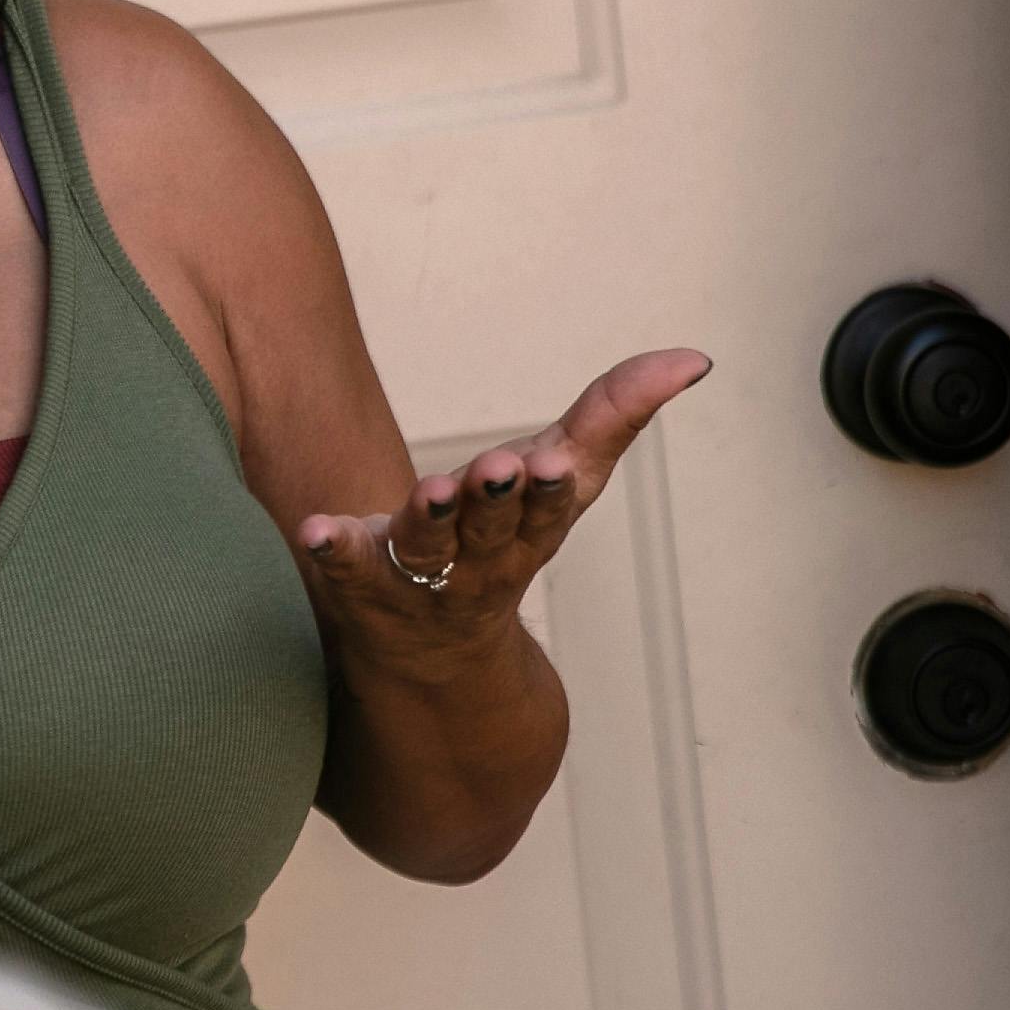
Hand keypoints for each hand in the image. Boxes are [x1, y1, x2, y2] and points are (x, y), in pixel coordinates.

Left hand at [295, 350, 712, 680]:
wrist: (437, 652)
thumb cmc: (505, 539)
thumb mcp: (564, 481)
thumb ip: (613, 414)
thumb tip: (692, 357)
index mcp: (533, 531)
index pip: (552, 509)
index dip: (552, 487)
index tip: (555, 461)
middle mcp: (481, 560)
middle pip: (491, 529)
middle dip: (498, 499)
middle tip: (500, 469)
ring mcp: (419, 578)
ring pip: (426, 548)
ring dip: (429, 519)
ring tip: (432, 492)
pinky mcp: (362, 584)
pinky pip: (348, 568)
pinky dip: (334, 550)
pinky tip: (318, 529)